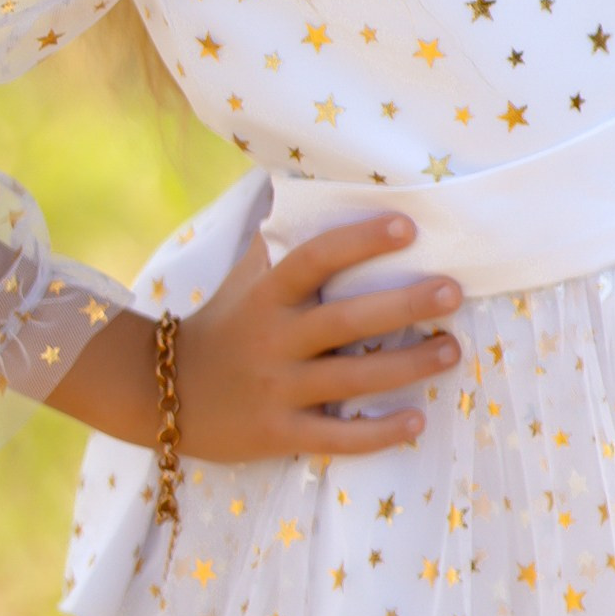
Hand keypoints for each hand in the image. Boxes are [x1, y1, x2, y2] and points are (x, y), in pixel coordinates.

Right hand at [47, 212, 461, 458]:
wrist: (162, 393)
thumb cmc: (225, 322)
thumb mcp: (245, 275)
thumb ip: (281, 236)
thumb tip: (313, 179)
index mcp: (267, 295)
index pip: (314, 260)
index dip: (359, 241)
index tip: (407, 227)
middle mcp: (273, 340)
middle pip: (346, 320)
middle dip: (404, 305)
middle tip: (452, 291)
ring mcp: (276, 390)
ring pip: (352, 378)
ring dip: (408, 365)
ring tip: (452, 349)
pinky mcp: (278, 434)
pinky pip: (335, 436)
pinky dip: (377, 433)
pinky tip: (416, 421)